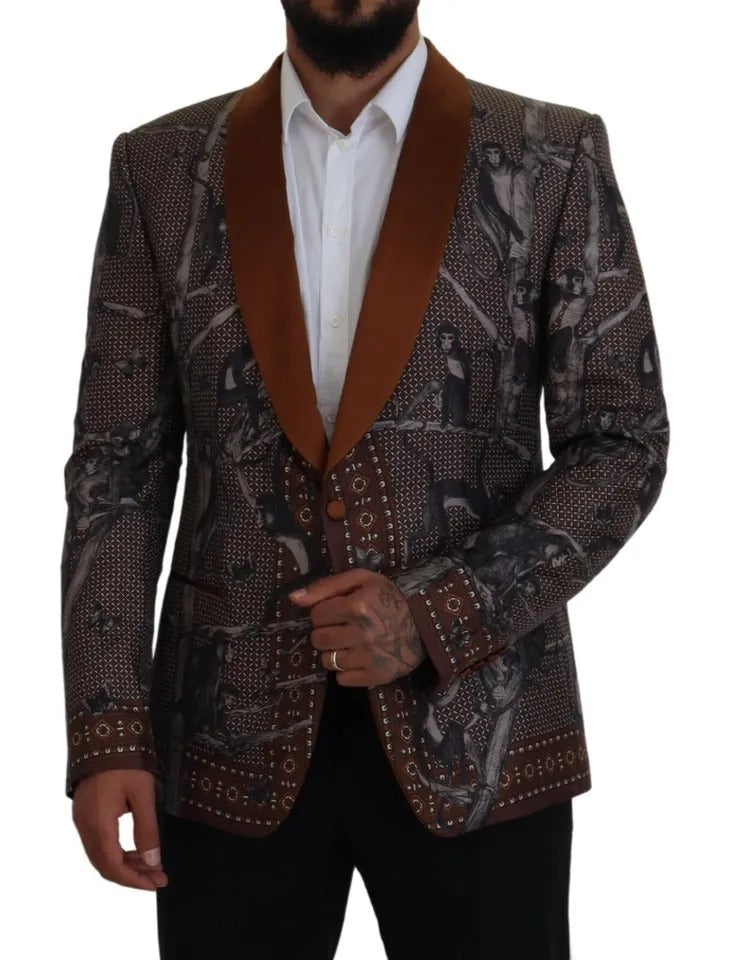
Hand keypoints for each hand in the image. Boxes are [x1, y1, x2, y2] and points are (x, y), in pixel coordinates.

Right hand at [72, 769, 167, 890]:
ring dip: (124, 865)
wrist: (102, 734)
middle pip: (105, 866)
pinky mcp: (84, 813)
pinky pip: (97, 843)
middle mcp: (85, 826)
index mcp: (98, 825)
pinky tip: (133, 850)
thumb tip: (152, 860)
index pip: (113, 867)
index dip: (134, 880)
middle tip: (158, 877)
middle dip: (132, 876)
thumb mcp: (142, 793)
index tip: (155, 883)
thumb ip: (146, 829)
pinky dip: (115, 852)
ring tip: (150, 866)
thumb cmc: (124, 760)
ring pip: (100, 856)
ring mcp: (82, 820)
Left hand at [289, 568, 426, 686]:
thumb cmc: (389, 597)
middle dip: (327, 632)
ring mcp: (368, 658)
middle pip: (318, 639)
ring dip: (335, 652)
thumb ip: (326, 586)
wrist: (425, 622)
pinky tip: (360, 658)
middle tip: (344, 627)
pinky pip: (341, 679)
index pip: (316, 615)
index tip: (340, 610)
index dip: (325, 611)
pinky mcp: (376, 677)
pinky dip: (347, 670)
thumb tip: (293, 598)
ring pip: (327, 661)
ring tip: (351, 643)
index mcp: (357, 606)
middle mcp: (361, 633)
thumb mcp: (362, 580)